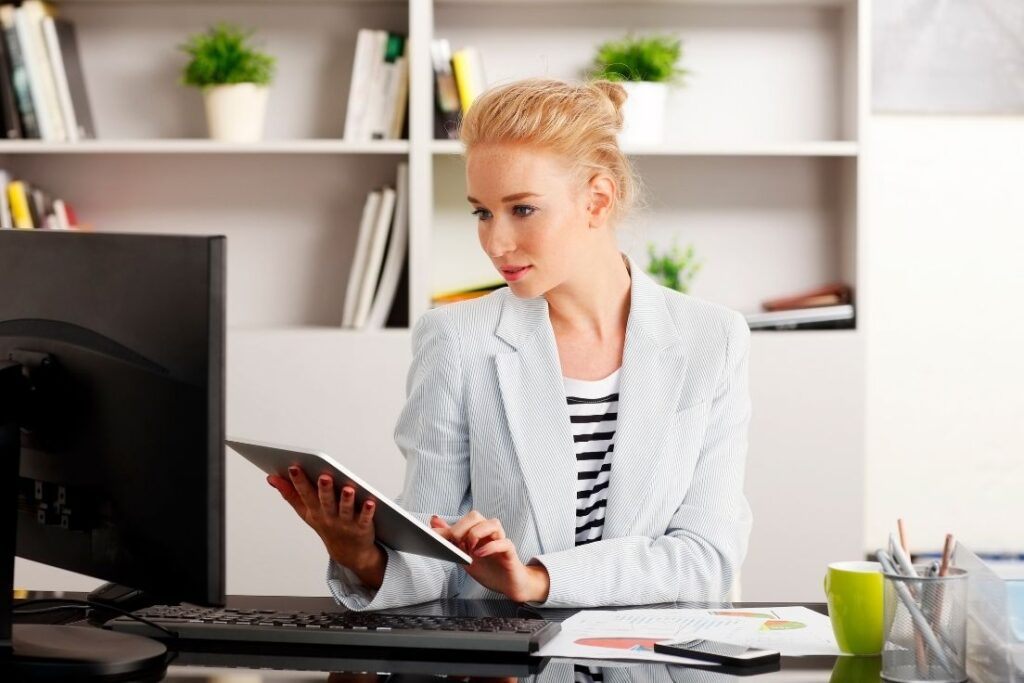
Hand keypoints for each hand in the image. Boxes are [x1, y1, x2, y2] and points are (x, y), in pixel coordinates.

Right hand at [267, 468, 385, 588]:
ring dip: (346, 499)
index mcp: (314, 510)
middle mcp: (328, 516)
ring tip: (348, 488)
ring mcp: (345, 523)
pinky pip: (365, 518)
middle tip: (324, 476)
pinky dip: (367, 511)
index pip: (305, 494)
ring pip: (345, 509)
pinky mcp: (362, 527)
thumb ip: (289, 494)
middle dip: (324, 489)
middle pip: (325, 501)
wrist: (349, 551)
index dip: (298, 481)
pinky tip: (370, 502)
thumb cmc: (326, 524)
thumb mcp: (305, 512)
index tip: (294, 467)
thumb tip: (271, 477)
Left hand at [430, 511, 548, 602]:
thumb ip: (451, 539)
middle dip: (461, 527)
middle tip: (454, 541)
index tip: (435, 536)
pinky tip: (480, 554)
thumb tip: (434, 521)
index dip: (448, 527)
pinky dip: (491, 547)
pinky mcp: (510, 552)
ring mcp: (500, 541)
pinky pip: (504, 543)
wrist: (507, 584)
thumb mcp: (464, 555)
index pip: (461, 520)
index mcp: (477, 532)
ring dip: (476, 533)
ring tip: (469, 548)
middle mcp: (489, 533)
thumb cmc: (488, 568)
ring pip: (493, 524)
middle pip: (476, 516)